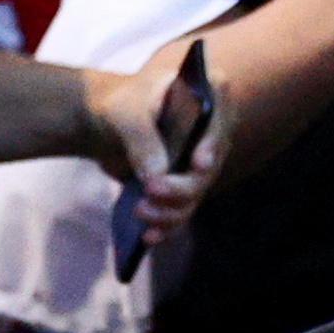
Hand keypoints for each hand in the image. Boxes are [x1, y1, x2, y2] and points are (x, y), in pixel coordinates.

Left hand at [76, 35, 226, 246]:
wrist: (113, 125)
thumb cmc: (124, 106)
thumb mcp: (125, 113)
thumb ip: (141, 138)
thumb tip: (158, 176)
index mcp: (207, 95)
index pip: (219, 113)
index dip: (212, 140)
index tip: (198, 163)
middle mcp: (214, 132)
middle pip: (209, 164)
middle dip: (183, 185)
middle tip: (153, 190)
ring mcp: (204, 164)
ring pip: (196, 193)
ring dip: (171, 209)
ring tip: (140, 211)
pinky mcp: (188, 189)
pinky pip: (183, 211)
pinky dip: (167, 226)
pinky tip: (148, 237)